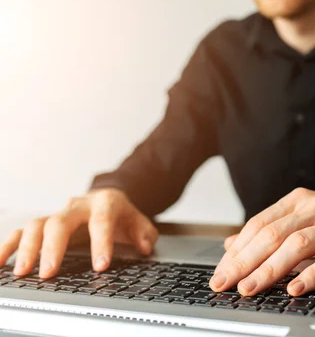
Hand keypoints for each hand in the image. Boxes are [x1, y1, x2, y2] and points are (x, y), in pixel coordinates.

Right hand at [0, 188, 158, 277]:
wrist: (108, 197)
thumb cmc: (121, 215)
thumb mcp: (140, 221)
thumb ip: (145, 234)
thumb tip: (144, 247)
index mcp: (104, 203)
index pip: (102, 221)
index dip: (101, 243)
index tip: (100, 265)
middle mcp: (77, 206)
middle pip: (60, 222)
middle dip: (54, 247)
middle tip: (49, 272)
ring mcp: (58, 213)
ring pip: (37, 225)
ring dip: (28, 248)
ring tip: (24, 272)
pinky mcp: (44, 223)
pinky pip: (22, 231)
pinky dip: (9, 246)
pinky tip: (1, 263)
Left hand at [210, 188, 314, 296]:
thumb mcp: (305, 219)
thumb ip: (271, 230)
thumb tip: (230, 244)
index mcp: (299, 201)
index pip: (260, 224)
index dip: (237, 249)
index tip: (220, 272)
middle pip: (273, 234)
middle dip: (245, 262)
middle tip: (225, 283)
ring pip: (298, 245)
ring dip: (270, 269)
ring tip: (250, 288)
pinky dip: (312, 274)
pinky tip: (295, 289)